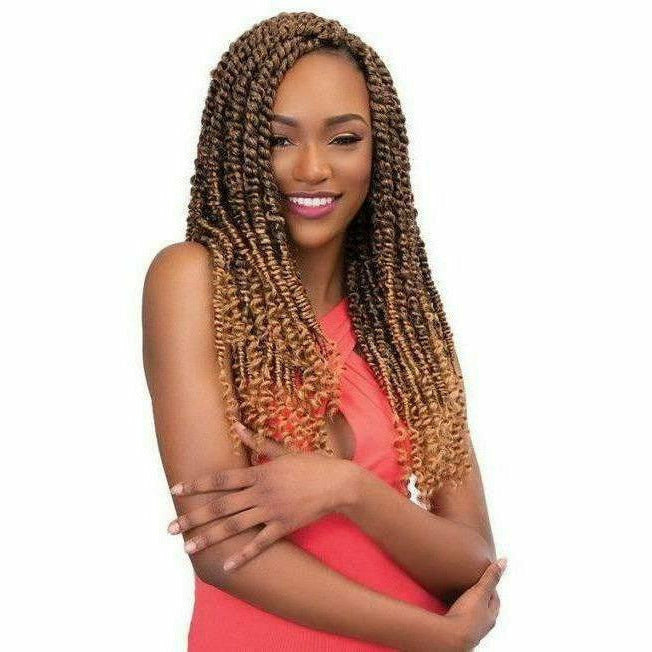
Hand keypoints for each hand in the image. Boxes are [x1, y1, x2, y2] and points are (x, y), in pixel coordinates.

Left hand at [166, 422, 354, 571]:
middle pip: (220, 506)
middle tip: (171, 526)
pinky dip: (243, 556)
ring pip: (234, 526)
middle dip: (194, 516)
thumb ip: (257, 442)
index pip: (221, 479)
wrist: (338, 483)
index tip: (176, 488)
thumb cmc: (312, 464)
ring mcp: (271, 511)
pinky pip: (260, 544)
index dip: (198, 484)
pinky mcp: (283, 527)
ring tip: (188, 547)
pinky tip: (227, 566)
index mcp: (259, 473)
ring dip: (210, 537)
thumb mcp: (283, 450)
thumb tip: (236, 425)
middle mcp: (260, 493)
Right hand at [442, 558, 505, 649]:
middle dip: (481, 599)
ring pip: (474, 616)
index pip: (495, 599)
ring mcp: (472, 630)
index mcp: (491, 615)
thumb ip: (490, 577)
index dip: (491, 587)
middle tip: (474, 587)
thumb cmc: (467, 616)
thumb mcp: (480, 591)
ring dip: (470, 608)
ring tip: (462, 598)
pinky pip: (461, 620)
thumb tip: (504, 562)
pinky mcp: (459, 632)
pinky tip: (452, 610)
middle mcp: (483, 625)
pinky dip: (459, 614)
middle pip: (485, 609)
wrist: (451, 637)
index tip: (485, 578)